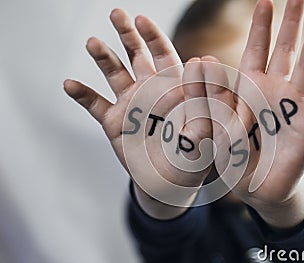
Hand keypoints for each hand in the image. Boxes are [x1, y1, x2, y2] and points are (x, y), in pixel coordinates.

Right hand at [64, 9, 211, 218]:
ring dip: (103, 56)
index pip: (164, 54)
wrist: (170, 181)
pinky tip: (70, 84)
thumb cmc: (193, 157)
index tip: (141, 20)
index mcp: (173, 86)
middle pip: (137, 54)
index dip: (153, 36)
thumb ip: (208, 100)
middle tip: (117, 13)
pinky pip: (95, 104)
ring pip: (114, 73)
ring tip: (92, 41)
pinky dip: (82, 94)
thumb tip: (203, 61)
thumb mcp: (206, 131)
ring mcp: (130, 103)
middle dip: (127, 33)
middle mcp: (150, 88)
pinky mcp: (113, 121)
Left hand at [203, 0, 303, 227]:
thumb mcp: (215, 126)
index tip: (264, 1)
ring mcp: (294, 106)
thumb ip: (210, 95)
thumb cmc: (233, 155)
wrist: (255, 186)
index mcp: (250, 89)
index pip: (256, 51)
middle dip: (290, 24)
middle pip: (285, 51)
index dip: (260, 27)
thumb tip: (201, 59)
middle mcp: (274, 91)